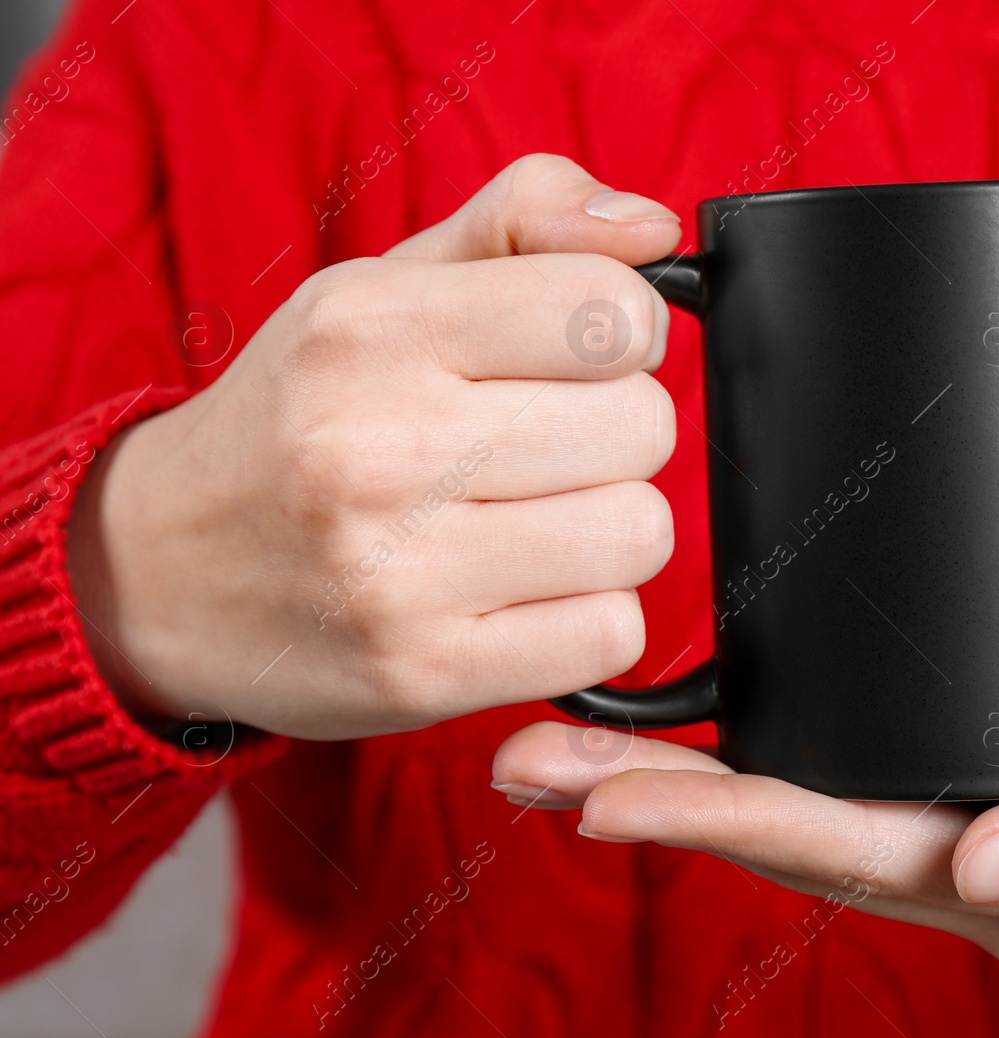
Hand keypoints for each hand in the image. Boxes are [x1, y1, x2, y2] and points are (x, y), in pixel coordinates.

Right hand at [67, 155, 682, 738]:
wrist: (159, 572)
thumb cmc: (302, 415)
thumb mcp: (386, 284)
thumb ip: (526, 219)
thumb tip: (655, 228)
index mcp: (375, 328)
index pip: (610, 313)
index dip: (627, 332)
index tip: (584, 357)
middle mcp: (378, 447)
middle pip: (641, 427)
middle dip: (618, 435)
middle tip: (546, 449)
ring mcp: (397, 573)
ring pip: (639, 533)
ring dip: (610, 530)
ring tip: (533, 522)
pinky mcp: (424, 674)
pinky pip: (610, 635)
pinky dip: (588, 618)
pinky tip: (522, 594)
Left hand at [491, 608, 998, 969]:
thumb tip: (993, 858)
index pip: (845, 854)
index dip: (720, 823)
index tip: (601, 792)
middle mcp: (985, 864)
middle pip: (792, 839)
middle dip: (658, 806)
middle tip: (524, 767)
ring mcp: (980, 822)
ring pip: (805, 812)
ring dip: (686, 784)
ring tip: (566, 754)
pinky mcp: (982, 767)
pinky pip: (850, 774)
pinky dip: (760, 756)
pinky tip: (700, 725)